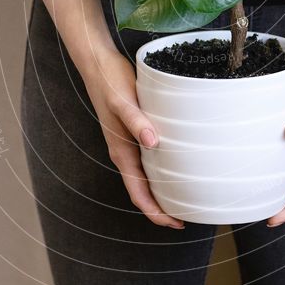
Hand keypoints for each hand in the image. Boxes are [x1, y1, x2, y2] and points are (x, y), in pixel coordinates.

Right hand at [81, 46, 184, 229]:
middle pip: (142, 189)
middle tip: (185, 216)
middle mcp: (124, 151)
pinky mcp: (133, 130)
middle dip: (161, 207)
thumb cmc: (110, 82)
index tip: (175, 222)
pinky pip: (147, 158)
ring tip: (182, 197)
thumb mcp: (123, 101)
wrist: (98, 62)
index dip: (155, 211)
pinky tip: (174, 164)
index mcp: (121, 151)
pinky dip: (160, 169)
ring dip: (161, 190)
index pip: (138, 192)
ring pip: (145, 175)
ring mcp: (127, 142)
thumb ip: (136, 121)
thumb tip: (152, 142)